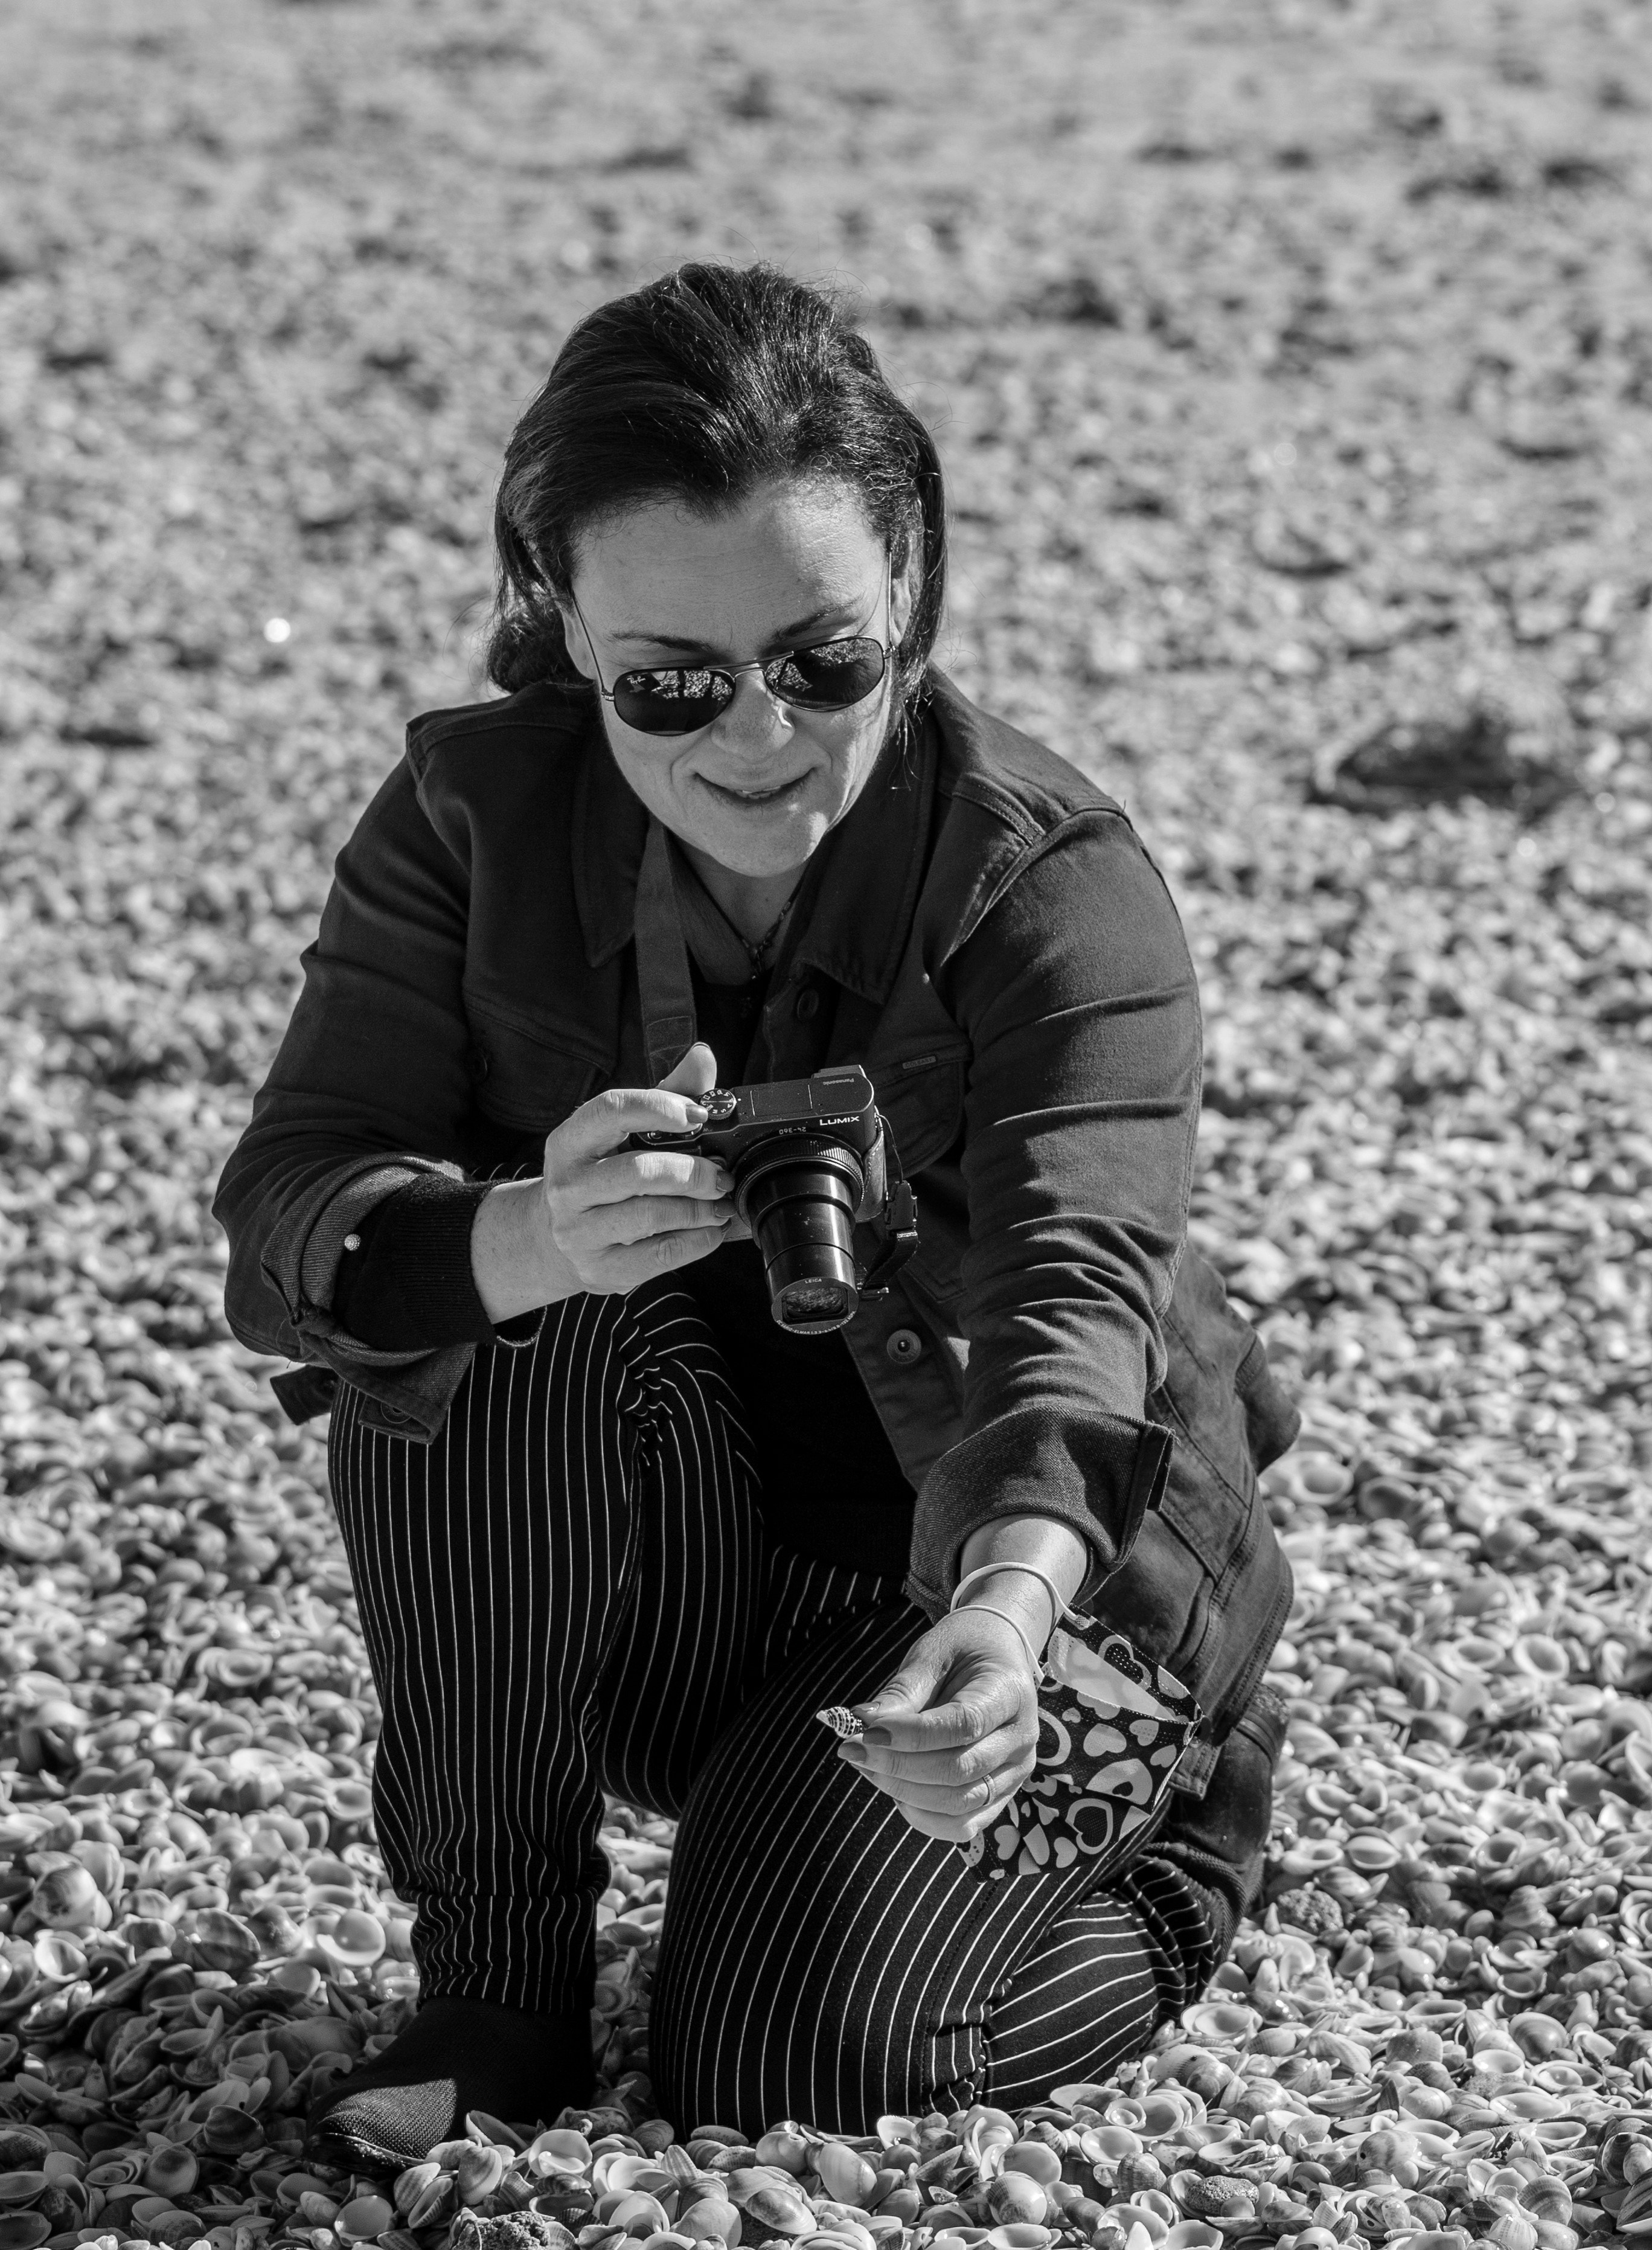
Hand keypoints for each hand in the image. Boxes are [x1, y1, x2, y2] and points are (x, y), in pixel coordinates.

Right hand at [471, 1042, 744, 1321]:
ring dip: (700, 1210)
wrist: (556, 1238)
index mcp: (570, 1141)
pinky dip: (698, 1241)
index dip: (658, 1108)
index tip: (699, 1115)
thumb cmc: (602, 1174)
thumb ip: (666, 1093)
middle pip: (638, 1172)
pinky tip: (713, 1231)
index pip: (611, 1111)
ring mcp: (578, 1232)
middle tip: (723, 1176)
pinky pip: (659, 1255)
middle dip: (693, 1173)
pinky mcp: (599, 1269)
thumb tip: (703, 1055)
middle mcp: (566, 1186)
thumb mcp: (624, 1132)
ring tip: (724, 1204)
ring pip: (651, 1216)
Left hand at [834, 1607, 1040, 1843]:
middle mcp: (1022, 1738)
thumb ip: (902, 1692)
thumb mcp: (931, 1655)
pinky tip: (895, 1788)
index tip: (865, 1730)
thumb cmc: (961, 1650)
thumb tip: (865, 1724)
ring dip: (904, 1790)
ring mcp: (1016, 1772)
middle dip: (898, 1765)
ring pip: (959, 1803)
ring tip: (867, 1764)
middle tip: (852, 1749)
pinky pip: (962, 1824)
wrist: (996, 1654)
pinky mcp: (1001, 1796)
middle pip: (960, 1770)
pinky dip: (923, 1815)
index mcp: (1011, 1692)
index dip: (911, 1735)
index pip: (963, 1725)